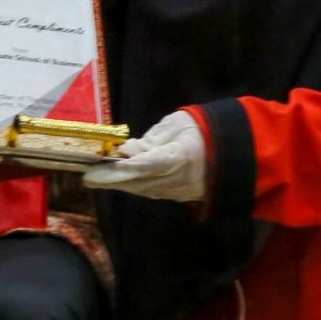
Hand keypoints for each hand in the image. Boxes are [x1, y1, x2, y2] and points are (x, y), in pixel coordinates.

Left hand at [82, 109, 208, 203]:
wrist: (233, 152)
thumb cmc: (202, 130)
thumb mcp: (178, 124)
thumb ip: (152, 138)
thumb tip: (126, 150)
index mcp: (182, 157)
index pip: (147, 165)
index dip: (122, 168)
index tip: (102, 169)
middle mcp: (179, 179)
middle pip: (139, 182)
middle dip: (112, 180)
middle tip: (87, 177)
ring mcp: (179, 191)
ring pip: (142, 189)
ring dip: (119, 185)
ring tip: (95, 178)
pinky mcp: (177, 195)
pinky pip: (149, 191)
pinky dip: (132, 186)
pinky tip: (116, 181)